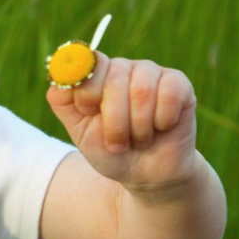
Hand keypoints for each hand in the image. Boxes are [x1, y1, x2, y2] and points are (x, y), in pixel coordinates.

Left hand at [46, 51, 198, 192]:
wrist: (147, 175)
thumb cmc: (111, 150)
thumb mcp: (79, 130)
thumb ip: (63, 100)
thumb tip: (59, 75)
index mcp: (98, 74)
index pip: (89, 63)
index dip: (89, 94)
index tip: (89, 113)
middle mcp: (124, 68)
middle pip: (115, 79)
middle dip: (114, 122)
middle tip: (117, 143)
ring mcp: (152, 73)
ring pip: (142, 90)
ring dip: (138, 127)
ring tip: (139, 139)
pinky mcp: (179, 84)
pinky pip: (170, 94)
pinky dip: (162, 120)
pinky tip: (161, 128)